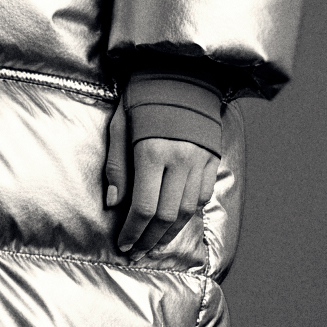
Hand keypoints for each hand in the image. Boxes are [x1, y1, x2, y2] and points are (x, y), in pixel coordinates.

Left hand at [103, 98, 218, 256]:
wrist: (180, 73)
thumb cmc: (142, 98)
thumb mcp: (119, 127)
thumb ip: (117, 167)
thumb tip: (115, 203)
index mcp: (152, 152)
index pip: (144, 207)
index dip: (133, 232)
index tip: (124, 245)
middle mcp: (180, 159)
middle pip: (167, 215)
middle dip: (150, 239)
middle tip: (138, 253)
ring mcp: (199, 160)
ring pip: (188, 210)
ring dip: (171, 232)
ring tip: (155, 245)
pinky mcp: (212, 157)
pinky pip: (202, 195)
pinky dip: (189, 214)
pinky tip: (176, 222)